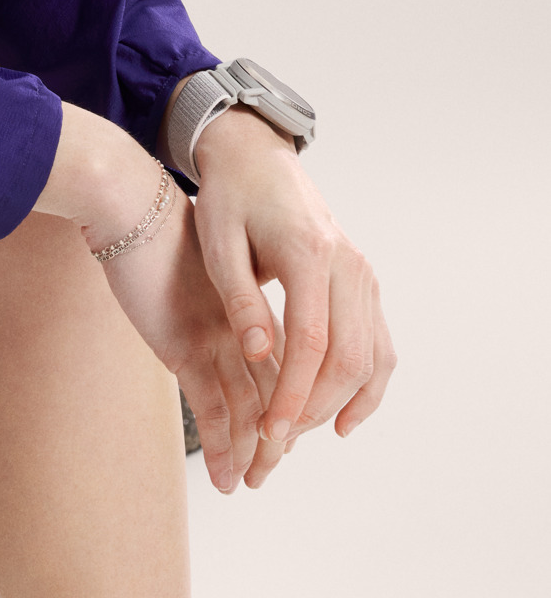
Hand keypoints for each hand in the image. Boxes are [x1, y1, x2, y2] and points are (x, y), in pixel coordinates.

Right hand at [36, 105, 274, 491]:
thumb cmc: (154, 229)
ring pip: (251, 409)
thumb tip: (217, 313)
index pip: (283, 363)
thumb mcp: (193, 265)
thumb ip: (211, 294)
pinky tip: (228, 477)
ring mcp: (216, 337)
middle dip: (276, 436)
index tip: (280, 428)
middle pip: (274, 392)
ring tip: (251, 482)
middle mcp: (241, 325)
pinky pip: (213, 409)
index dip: (286, 399)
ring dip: (255, 452)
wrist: (129, 201)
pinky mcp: (184, 346)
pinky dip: (224, 447)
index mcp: (248, 304)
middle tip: (269, 468)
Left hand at [187, 103, 396, 486]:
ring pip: (373, 356)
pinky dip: (367, 384)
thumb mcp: (218, 242)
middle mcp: (348, 264)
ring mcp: (362, 273)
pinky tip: (341, 417)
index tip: (270, 433)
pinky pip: (378, 342)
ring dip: (343, 403)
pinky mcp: (363, 281)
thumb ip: (240, 300)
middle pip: (349, 357)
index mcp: (310, 253)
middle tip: (277, 440)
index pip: (313, 343)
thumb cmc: (229, 196)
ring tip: (302, 434)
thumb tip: (261, 357)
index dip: (294, 395)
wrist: (256, 157)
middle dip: (315, 408)